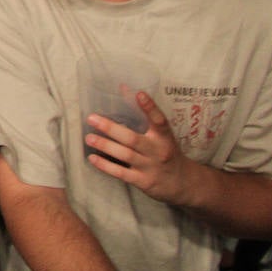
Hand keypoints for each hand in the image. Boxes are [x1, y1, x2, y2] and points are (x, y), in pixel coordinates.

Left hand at [85, 90, 199, 206]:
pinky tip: (92, 158)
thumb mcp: (161, 135)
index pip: (159, 120)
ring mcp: (151, 167)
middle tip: (91, 118)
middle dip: (111, 128)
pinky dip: (106, 166)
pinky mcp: (144, 182)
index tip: (139, 94)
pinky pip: (122, 173)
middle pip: (133, 139)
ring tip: (88, 138)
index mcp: (165, 137)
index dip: (150, 107)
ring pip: (126, 155)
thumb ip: (143, 114)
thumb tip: (123, 87)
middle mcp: (159, 151)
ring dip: (105, 146)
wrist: (183, 183)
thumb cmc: (166, 152)